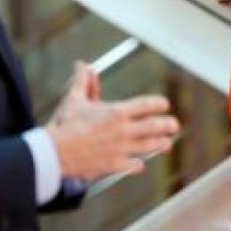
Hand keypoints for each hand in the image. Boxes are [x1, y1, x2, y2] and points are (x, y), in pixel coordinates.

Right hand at [45, 61, 179, 179]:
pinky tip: (140, 164)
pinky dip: (138, 165)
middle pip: (154, 127)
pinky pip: (132, 166)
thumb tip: (82, 65)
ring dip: (160, 144)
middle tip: (174, 125)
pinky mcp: (114, 165)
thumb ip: (83, 81)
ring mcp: (121, 149)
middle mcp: (123, 131)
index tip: (164, 104)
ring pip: (148, 147)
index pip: (146, 105)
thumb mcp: (74, 98)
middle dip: (167, 125)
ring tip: (167, 144)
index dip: (158, 103)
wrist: (55, 153)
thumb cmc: (64, 124)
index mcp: (117, 112)